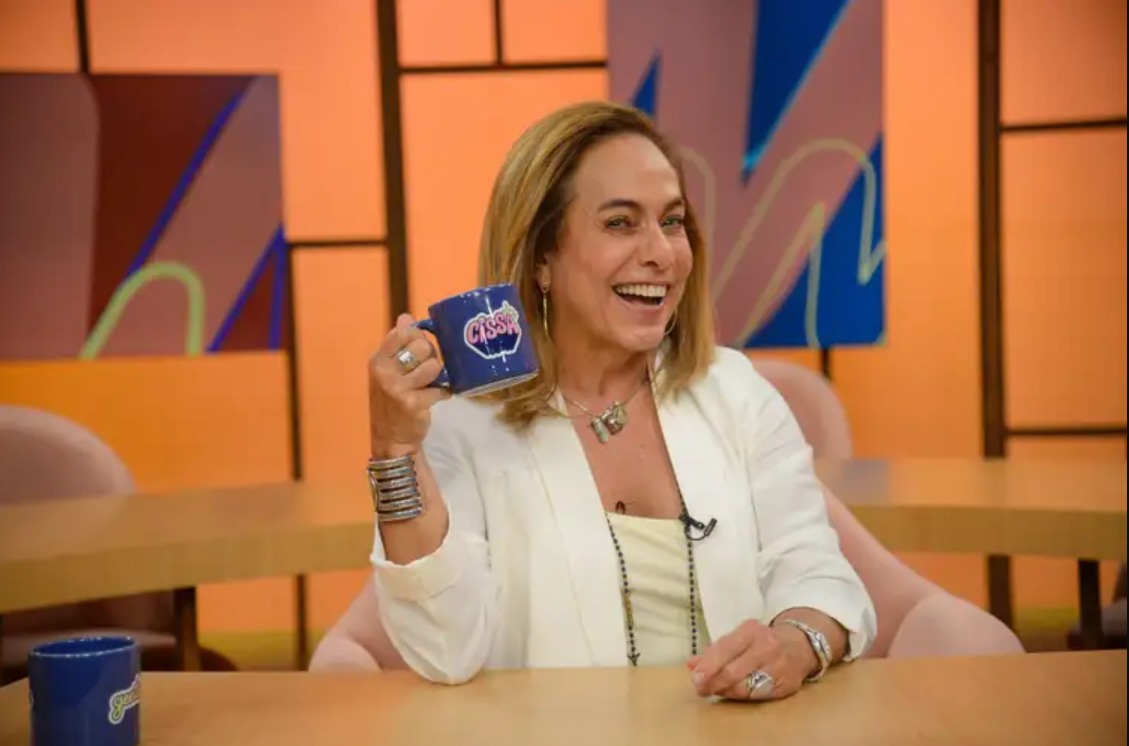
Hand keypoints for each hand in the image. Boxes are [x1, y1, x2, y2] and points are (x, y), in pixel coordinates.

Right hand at [368, 313, 450, 457]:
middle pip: (421, 346)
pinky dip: (443, 394)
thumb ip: (397, 345)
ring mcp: (397, 388)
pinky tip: (436, 397)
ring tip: (431, 384)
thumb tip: (406, 317)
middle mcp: (384, 371)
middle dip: (430, 356)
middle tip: (428, 369)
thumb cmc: (391, 401)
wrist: (390, 439)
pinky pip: (440, 389)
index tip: (419, 348)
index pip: (401, 332)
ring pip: (433, 366)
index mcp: (378, 360)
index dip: (417, 337)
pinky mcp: (413, 403)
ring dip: (438, 376)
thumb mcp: (387, 371)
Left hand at [687, 619, 816, 701]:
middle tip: (702, 689)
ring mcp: (777, 665)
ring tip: (716, 691)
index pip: (724, 649)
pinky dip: (743, 696)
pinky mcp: (786, 684)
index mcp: (750, 630)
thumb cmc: (761, 642)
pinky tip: (735, 694)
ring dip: (726, 691)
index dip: (708, 666)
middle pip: (733, 670)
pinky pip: (758, 694)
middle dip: (713, 682)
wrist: (799, 645)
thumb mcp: (739, 638)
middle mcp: (766, 646)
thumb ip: (715, 651)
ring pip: (745, 685)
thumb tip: (691, 664)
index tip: (696, 678)